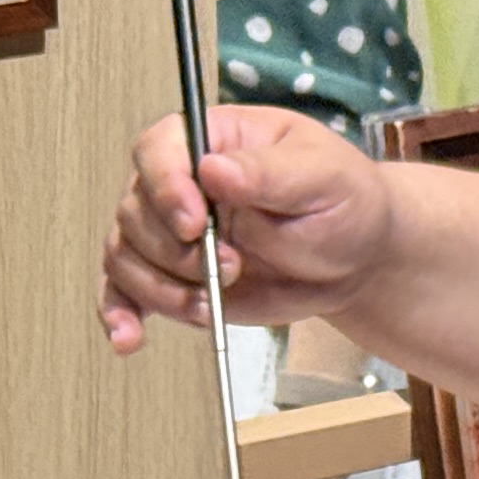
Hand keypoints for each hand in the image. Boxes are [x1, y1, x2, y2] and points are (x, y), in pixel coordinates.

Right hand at [97, 107, 391, 349]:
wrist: (356, 259)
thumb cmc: (343, 202)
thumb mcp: (322, 177)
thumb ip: (268, 173)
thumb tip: (214, 169)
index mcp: (214, 141)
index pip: (159, 149)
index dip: (165, 187)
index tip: (194, 224)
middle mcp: (182, 183)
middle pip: (136, 210)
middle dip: (176, 252)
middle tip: (232, 267)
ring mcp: (173, 233)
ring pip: (126, 255)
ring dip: (162, 289)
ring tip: (211, 305)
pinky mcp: (174, 277)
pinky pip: (127, 291)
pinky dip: (123, 315)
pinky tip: (129, 337)